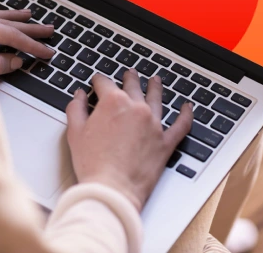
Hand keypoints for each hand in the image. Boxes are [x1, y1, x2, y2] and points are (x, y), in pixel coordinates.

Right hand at [66, 69, 192, 212]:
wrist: (112, 190)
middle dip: (129, 78)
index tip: (96, 82)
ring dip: (155, 87)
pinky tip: (187, 107)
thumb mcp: (75, 132)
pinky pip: (181, 125)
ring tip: (155, 80)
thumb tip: (79, 96)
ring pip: (156, 98)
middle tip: (129, 73)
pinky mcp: (165, 142)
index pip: (104, 82)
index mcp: (113, 102)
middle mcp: (136, 108)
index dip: (98, 81)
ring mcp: (154, 123)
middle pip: (132, 86)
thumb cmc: (92, 163)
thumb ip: (76, 108)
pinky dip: (186, 115)